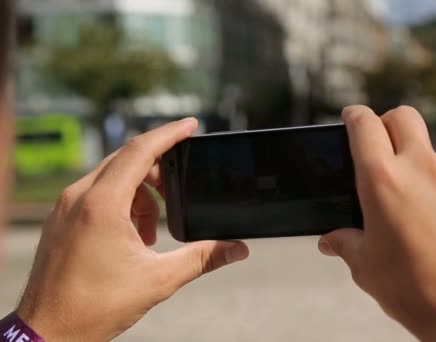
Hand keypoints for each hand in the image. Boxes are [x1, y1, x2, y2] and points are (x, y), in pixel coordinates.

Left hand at [16, 118, 249, 340]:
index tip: (192, 125)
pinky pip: (97, 193)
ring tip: (150, 231)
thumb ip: (203, 258)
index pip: (140, 151)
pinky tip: (131, 235)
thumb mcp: (158, 279)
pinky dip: (121, 203)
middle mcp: (79, 197)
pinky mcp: (61, 218)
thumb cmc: (95, 306)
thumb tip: (238, 249)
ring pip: (112, 177)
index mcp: (103, 205)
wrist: (48, 332)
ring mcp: (65, 206)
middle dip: (158, 172)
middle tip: (178, 193)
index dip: (170, 134)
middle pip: (127, 160)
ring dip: (140, 194)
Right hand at [319, 106, 435, 341]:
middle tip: (372, 146)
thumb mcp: (365, 267)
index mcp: (384, 181)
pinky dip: (428, 182)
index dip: (352, 116)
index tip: (348, 119)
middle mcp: (420, 170)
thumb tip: (334, 240)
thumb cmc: (418, 290)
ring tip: (395, 194)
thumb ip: (345, 243)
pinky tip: (422, 217)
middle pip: (403, 116)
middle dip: (384, 122)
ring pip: (425, 147)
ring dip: (408, 156)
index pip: (365, 124)